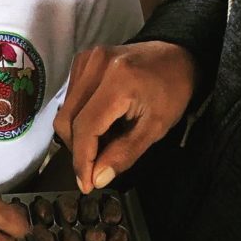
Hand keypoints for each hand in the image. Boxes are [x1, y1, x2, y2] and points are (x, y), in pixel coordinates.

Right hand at [54, 41, 196, 192]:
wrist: (176, 55)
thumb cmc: (172, 92)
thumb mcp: (156, 127)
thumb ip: (125, 153)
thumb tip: (97, 178)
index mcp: (119, 80)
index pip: (86, 126)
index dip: (82, 159)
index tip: (87, 185)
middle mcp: (96, 64)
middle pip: (68, 120)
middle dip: (78, 150)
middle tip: (96, 168)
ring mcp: (86, 59)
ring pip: (64, 111)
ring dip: (77, 136)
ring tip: (102, 144)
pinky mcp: (82, 60)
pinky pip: (69, 99)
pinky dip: (79, 118)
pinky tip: (99, 124)